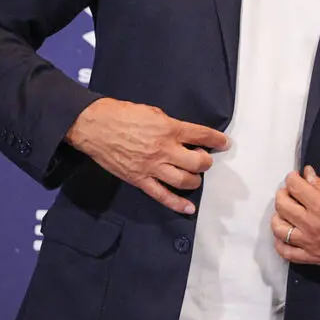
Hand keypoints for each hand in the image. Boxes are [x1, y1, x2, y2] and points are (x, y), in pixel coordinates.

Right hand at [64, 98, 229, 214]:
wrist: (94, 126)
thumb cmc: (122, 114)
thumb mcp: (153, 112)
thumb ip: (170, 125)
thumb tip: (184, 134)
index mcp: (169, 129)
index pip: (201, 136)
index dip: (217, 140)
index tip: (224, 143)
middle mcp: (164, 149)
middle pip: (197, 162)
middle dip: (206, 162)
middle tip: (204, 159)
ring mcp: (152, 167)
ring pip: (184, 181)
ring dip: (195, 180)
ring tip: (194, 175)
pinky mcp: (139, 179)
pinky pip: (162, 196)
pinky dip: (177, 204)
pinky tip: (189, 208)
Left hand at [271, 166, 319, 267]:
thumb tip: (308, 175)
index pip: (294, 186)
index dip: (292, 178)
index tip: (295, 177)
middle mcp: (312, 224)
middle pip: (282, 205)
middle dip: (283, 193)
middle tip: (289, 191)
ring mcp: (310, 242)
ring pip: (279, 229)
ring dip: (278, 216)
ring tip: (286, 212)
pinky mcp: (313, 257)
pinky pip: (286, 252)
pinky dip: (280, 243)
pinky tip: (284, 235)